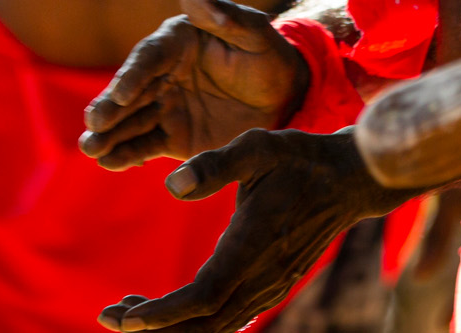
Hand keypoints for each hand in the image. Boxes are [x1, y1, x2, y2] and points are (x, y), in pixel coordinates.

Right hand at [81, 0, 307, 168]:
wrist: (285, 98)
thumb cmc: (268, 57)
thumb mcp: (254, 34)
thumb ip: (225, 16)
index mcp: (176, 42)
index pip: (148, 57)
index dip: (133, 74)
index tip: (121, 93)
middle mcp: (162, 73)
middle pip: (130, 91)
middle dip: (109, 107)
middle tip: (93, 124)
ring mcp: (164, 106)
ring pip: (130, 120)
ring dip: (108, 134)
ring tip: (89, 148)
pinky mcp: (170, 136)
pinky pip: (144, 145)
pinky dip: (125, 153)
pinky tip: (108, 162)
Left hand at [97, 129, 415, 331]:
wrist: (352, 178)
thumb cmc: (301, 157)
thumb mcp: (258, 145)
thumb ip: (215, 164)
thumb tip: (172, 184)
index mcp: (254, 244)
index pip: (203, 297)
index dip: (162, 314)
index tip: (124, 317)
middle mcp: (264, 276)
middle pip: (204, 324)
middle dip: (155, 329)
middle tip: (109, 316)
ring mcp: (272, 286)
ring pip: (217, 326)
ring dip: (172, 327)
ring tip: (127, 312)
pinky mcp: (273, 285)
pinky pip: (230, 317)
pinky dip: (195, 320)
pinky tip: (168, 308)